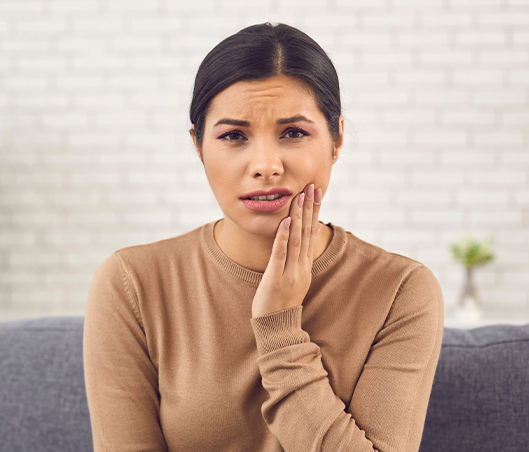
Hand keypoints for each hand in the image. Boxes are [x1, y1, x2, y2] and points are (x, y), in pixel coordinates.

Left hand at [251, 183, 322, 317]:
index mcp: (306, 265)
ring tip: (300, 197)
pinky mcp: (276, 279)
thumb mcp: (297, 276)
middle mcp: (301, 266)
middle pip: (307, 232)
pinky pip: (280, 254)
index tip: (316, 192)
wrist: (278, 327)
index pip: (312, 233)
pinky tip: (286, 221)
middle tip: (312, 186)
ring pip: (296, 239)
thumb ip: (303, 255)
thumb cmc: (283, 301)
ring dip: (299, 217)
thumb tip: (311, 232)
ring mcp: (290, 272)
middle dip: (309, 208)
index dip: (314, 211)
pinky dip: (284, 237)